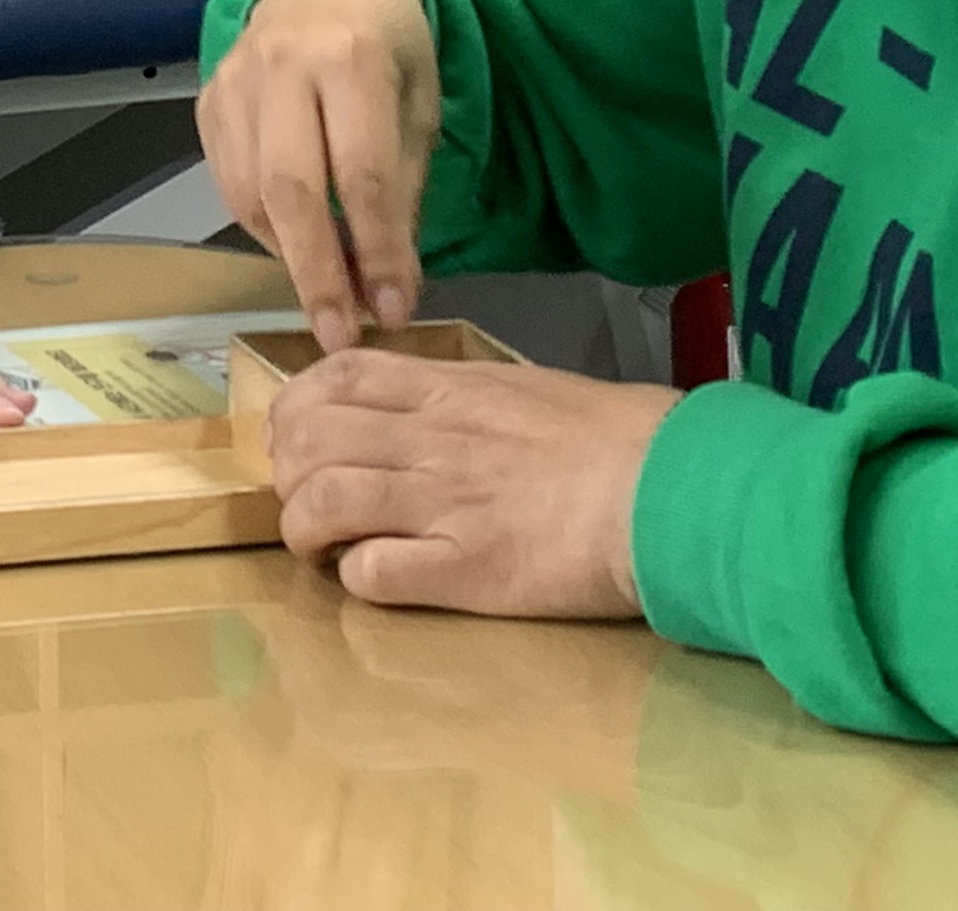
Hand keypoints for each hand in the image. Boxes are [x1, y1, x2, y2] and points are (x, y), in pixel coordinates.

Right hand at [197, 0, 438, 351]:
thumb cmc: (388, 43)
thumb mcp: (421, 103)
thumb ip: (404, 188)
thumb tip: (388, 285)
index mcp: (350, 57)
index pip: (362, 175)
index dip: (379, 251)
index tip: (396, 310)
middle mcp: (282, 64)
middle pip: (290, 189)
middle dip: (317, 272)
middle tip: (339, 333)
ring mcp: (235, 81)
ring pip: (248, 193)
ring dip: (288, 254)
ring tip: (326, 292)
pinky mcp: (208, 99)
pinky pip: (226, 182)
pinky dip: (260, 225)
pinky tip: (294, 240)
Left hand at [268, 346, 677, 619]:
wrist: (670, 488)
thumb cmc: (619, 437)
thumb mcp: (530, 390)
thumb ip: (469, 397)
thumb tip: (435, 407)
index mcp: (448, 390)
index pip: (337, 377)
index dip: (297, 406)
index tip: (298, 435)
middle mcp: (430, 439)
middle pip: (310, 439)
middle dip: (287, 470)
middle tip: (305, 497)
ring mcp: (441, 504)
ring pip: (322, 502)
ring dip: (304, 528)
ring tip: (321, 547)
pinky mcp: (462, 570)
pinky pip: (372, 573)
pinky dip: (355, 577)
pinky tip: (373, 579)